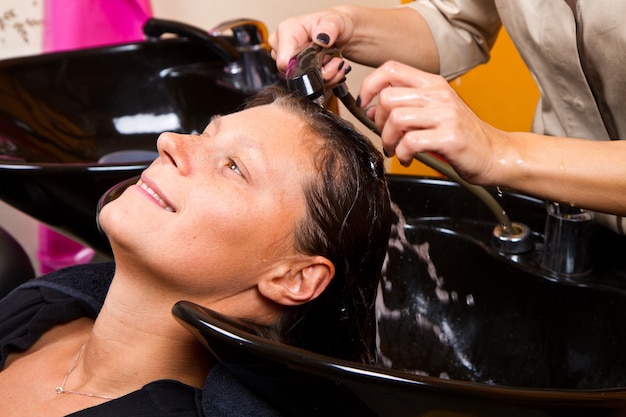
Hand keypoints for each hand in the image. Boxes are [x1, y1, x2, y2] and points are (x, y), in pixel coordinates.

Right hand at [269, 8, 353, 83]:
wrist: (339, 34)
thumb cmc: (333, 24)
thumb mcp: (335, 21)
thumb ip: (329, 28)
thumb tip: (322, 38)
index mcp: (286, 32)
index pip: (284, 62)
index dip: (305, 67)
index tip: (323, 57)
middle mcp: (283, 48)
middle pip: (296, 76)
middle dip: (321, 72)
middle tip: (335, 60)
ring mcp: (289, 63)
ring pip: (305, 83)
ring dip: (327, 77)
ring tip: (335, 62)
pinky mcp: (297, 74)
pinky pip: (310, 87)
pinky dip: (327, 81)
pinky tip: (332, 69)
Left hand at [358, 60, 501, 184]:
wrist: (495, 153)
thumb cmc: (461, 136)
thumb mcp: (431, 114)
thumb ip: (404, 107)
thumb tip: (371, 109)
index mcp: (433, 84)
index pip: (391, 69)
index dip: (370, 85)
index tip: (365, 105)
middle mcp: (439, 94)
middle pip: (388, 97)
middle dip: (379, 123)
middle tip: (386, 138)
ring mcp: (446, 114)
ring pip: (396, 119)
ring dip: (388, 140)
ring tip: (396, 151)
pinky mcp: (450, 136)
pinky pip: (410, 142)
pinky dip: (402, 154)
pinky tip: (408, 159)